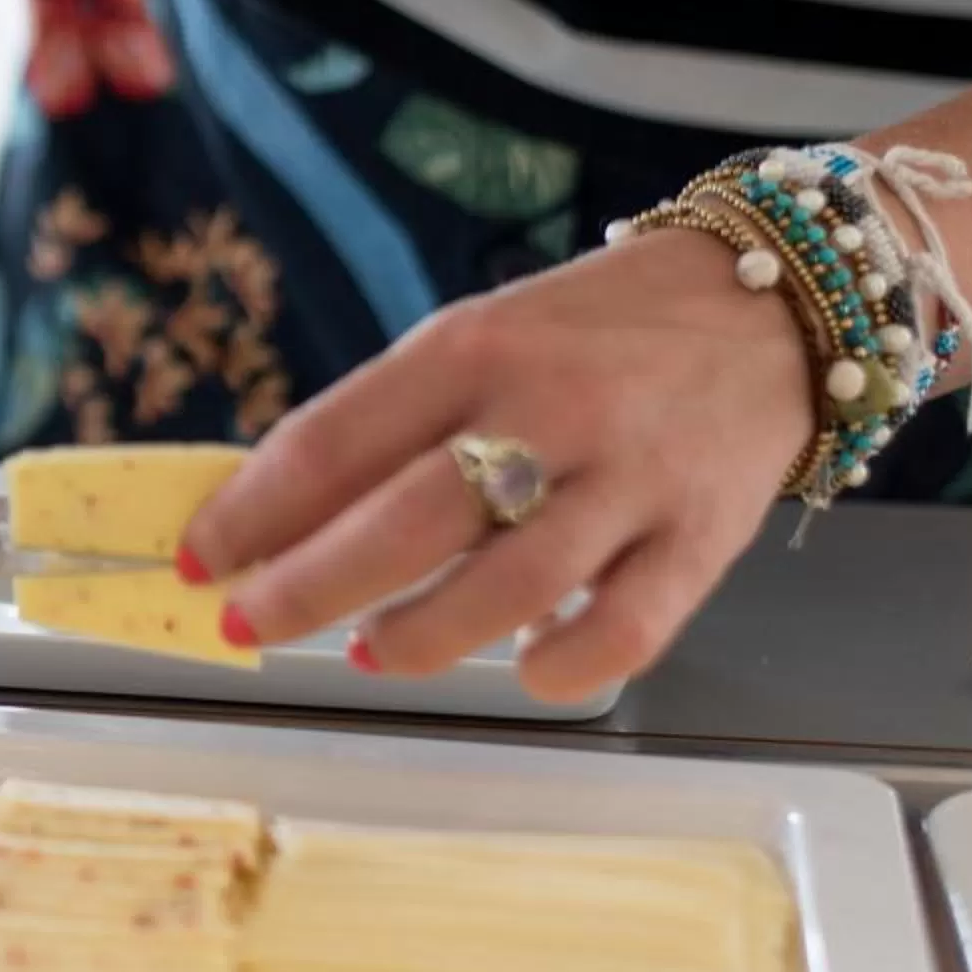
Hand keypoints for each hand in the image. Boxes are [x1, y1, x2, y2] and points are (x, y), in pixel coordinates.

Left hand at [182, 230, 816, 702]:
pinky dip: (565, 664)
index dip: (252, 510)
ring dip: (422, 634)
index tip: (200, 556)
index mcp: (472, 348)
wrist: (771, 302)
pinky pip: (627, 624)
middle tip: (248, 622)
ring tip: (370, 654)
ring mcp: (632, 475)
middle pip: (407, 517)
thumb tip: (280, 520)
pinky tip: (524, 669)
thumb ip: (396, 424)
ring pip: (511, 581)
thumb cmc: (596, 334)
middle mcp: (549, 408)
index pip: (334, 438)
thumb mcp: (482, 339)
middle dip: (308, 584)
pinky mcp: (703, 535)